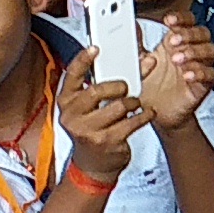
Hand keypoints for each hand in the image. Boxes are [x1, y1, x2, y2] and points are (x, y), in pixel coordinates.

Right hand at [55, 46, 150, 181]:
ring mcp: (87, 130)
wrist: (95, 165)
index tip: (96, 48)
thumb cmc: (96, 127)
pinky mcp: (106, 141)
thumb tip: (140, 58)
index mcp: (66, 102)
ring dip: (133, 103)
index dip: (82, 60)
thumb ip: (108, 84)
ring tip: (134, 106)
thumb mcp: (93, 106)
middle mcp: (71, 115)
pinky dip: (144, 115)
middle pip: (98, 90)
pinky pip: (133, 121)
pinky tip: (146, 114)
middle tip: (126, 88)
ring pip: (120, 105)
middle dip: (119, 86)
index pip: (71, 76)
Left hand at [139, 22, 213, 131]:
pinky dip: (200, 72)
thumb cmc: (150, 87)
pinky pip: (210, 74)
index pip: (187, 22)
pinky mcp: (203, 85)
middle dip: (188, 34)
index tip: (168, 20)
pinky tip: (186, 75)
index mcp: (174, 43)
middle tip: (172, 41)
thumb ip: (136, 44)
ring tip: (177, 59)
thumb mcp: (138, 63)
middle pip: (202, 32)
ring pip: (209, 50)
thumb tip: (132, 24)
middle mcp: (190, 52)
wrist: (156, 114)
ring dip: (194, 51)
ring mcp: (199, 67)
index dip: (181, 18)